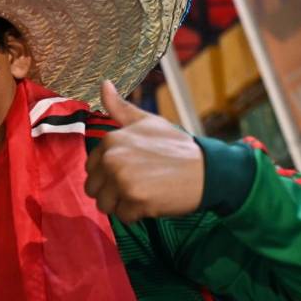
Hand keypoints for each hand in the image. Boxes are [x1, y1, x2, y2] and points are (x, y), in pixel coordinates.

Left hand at [84, 80, 204, 222]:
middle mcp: (112, 158)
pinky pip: (123, 217)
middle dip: (114, 192)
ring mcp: (122, 179)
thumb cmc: (176, 147)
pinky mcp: (134, 199)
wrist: (208, 170)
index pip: (91, 170)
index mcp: (110, 140)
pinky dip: (137, 214)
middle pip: (94, 190)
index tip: (133, 169)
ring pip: (105, 205)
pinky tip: (154, 200)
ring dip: (124, 204)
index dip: (110, 175)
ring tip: (146, 191)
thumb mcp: (148, 122)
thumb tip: (103, 83)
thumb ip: (121, 108)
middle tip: (141, 183)